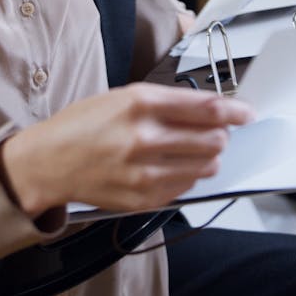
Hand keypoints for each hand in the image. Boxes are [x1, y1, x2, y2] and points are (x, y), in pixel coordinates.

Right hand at [0, 83, 253, 216]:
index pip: (205, 108)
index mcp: (140, 104)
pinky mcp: (144, 199)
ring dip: (208, 156)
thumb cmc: (85, 123)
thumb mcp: (124, 96)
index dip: (233, 111)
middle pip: (212, 140)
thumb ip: (168, 102)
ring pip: (206, 166)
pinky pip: (187, 186)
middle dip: (221, 135)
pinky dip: (189, 174)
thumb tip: (212, 109)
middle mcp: (144, 138)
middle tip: (216, 131)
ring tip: (192, 148)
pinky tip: (171, 165)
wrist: (49, 162)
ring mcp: (144, 173)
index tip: (246, 113)